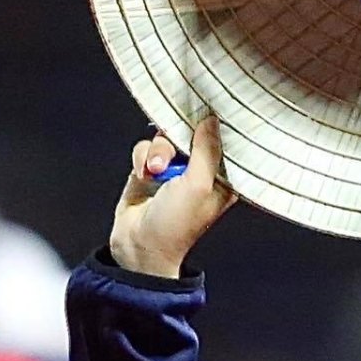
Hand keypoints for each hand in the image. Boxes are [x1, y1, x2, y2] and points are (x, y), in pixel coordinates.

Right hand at [108, 116, 235, 278]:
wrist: (139, 245)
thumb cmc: (175, 225)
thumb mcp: (199, 184)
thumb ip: (207, 149)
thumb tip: (211, 121)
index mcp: (220, 178)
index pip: (221, 142)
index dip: (212, 129)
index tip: (203, 115)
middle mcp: (198, 172)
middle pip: (189, 135)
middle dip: (176, 142)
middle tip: (170, 158)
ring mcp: (173, 171)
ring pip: (164, 139)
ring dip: (156, 152)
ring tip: (155, 171)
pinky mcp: (150, 171)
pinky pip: (146, 148)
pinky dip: (142, 158)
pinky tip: (143, 175)